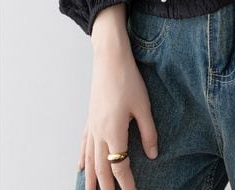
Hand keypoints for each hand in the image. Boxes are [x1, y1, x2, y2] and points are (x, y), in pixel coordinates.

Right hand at [79, 11, 158, 189]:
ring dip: (91, 180)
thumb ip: (148, 132)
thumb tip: (153, 155)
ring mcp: (92, 126)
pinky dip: (83, 159)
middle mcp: (99, 133)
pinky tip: (82, 168)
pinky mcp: (90, 118)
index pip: (120, 167)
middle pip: (102, 169)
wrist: (109, 59)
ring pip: (90, 161)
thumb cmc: (128, 79)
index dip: (127, 184)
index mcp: (114, 132)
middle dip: (106, 188)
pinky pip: (84, 145)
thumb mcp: (144, 106)